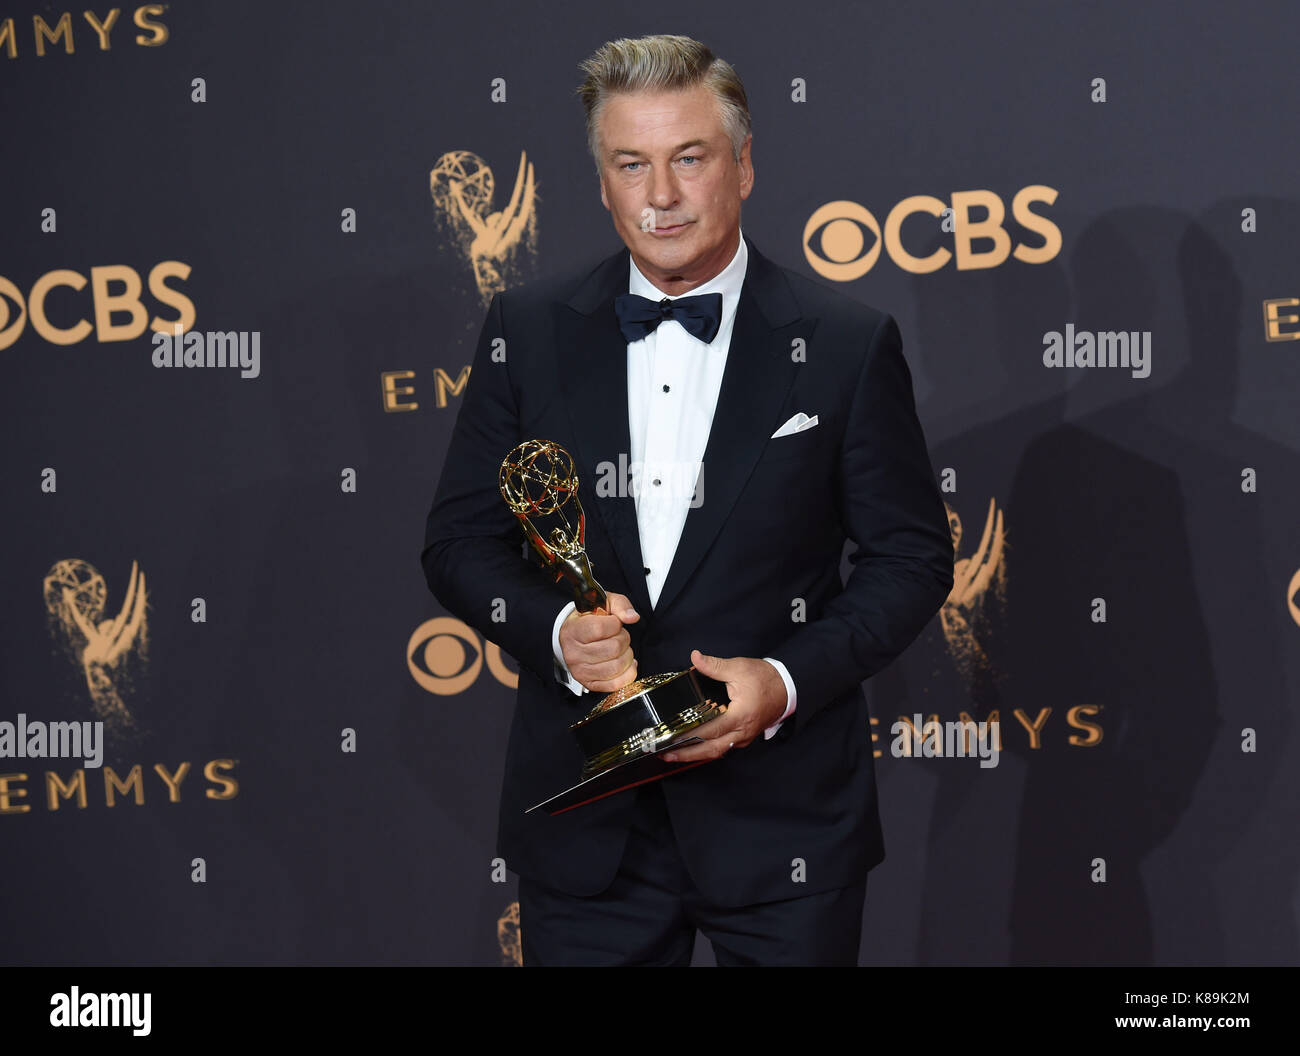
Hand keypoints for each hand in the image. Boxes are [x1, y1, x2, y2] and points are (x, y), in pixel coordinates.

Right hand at [559, 591, 639, 693]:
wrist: (575, 636)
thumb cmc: (589, 619)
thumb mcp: (603, 603)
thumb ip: (620, 604)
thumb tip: (632, 617)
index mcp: (572, 630)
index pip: (600, 628)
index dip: (615, 624)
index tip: (613, 622)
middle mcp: (573, 653)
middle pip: (613, 648)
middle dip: (624, 639)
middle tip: (618, 635)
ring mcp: (580, 671)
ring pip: (617, 666)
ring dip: (627, 656)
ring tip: (620, 649)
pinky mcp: (589, 683)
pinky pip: (615, 684)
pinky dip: (628, 673)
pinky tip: (626, 664)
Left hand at [661, 650, 787, 762]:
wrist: (787, 687)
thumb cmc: (765, 679)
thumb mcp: (740, 668)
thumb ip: (715, 666)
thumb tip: (696, 658)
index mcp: (740, 716)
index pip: (710, 730)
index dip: (689, 735)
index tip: (671, 737)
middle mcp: (742, 732)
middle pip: (711, 750)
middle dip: (687, 754)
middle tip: (665, 754)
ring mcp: (744, 737)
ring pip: (717, 752)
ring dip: (696, 755)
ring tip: (674, 754)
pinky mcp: (744, 736)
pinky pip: (724, 748)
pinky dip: (707, 750)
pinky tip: (693, 747)